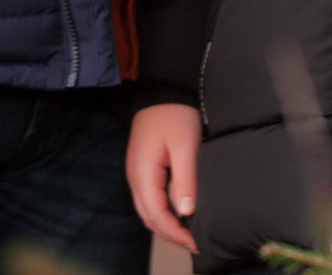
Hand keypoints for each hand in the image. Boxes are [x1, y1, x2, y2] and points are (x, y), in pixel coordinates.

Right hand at [125, 103, 201, 252]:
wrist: (160, 90)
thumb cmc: (175, 114)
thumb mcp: (185, 145)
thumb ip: (186, 179)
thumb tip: (187, 212)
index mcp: (143, 174)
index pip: (157, 215)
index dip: (176, 233)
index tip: (196, 242)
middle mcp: (135, 177)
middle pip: (148, 217)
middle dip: (170, 234)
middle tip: (195, 242)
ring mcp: (135, 172)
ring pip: (147, 210)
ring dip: (165, 225)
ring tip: (188, 232)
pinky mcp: (141, 167)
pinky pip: (148, 198)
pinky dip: (162, 212)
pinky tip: (178, 213)